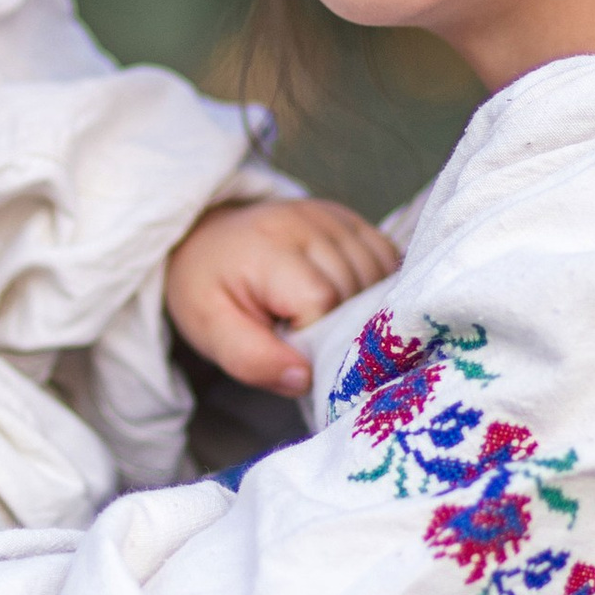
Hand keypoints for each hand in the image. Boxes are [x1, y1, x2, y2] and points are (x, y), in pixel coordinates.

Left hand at [163, 194, 397, 397]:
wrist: (207, 241)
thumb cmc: (210, 289)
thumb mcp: (211, 331)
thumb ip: (252, 359)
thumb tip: (306, 378)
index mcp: (269, 248)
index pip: (323, 302)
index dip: (315, 338)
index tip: (289, 345)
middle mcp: (307, 222)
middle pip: (355, 290)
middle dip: (337, 326)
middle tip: (301, 332)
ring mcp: (332, 216)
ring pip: (377, 275)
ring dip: (360, 307)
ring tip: (321, 314)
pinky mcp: (348, 218)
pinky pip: (387, 257)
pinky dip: (375, 284)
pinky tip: (346, 297)